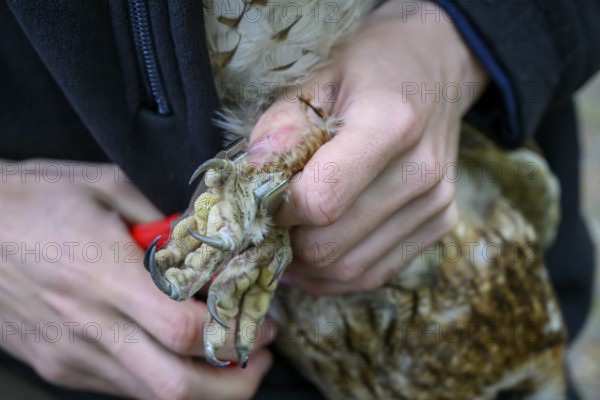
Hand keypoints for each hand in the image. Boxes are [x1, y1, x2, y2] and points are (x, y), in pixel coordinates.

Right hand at [0, 159, 273, 399]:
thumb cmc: (31, 200)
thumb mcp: (102, 186)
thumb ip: (159, 218)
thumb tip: (202, 241)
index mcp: (104, 276)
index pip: (182, 329)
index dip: (233, 335)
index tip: (259, 323)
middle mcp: (90, 327)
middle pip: (175, 387)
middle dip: (232, 386)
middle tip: (257, 361)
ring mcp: (72, 355)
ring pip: (151, 397)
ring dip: (202, 388)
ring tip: (227, 360)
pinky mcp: (59, 365)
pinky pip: (123, 387)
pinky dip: (163, 379)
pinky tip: (177, 355)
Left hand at [248, 0, 487, 293]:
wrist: (436, 70)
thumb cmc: (371, 71)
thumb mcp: (316, 81)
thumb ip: (280, 128)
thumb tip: (253, 181)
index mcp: (388, 122)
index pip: (321, 198)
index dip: (279, 210)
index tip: (265, 200)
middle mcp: (420, 170)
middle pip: (332, 245)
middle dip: (286, 245)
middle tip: (268, 228)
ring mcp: (436, 203)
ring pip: (351, 270)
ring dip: (307, 268)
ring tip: (286, 245)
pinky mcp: (441, 224)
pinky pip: (376, 274)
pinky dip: (335, 277)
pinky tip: (314, 258)